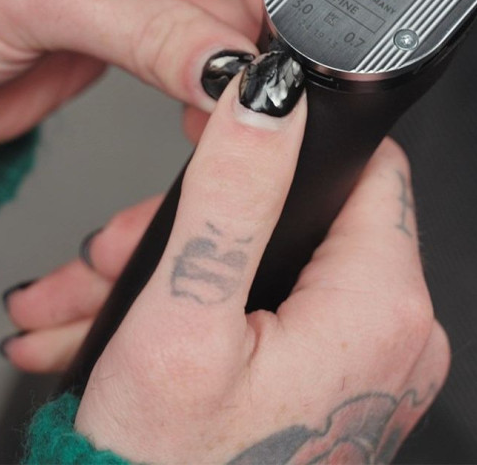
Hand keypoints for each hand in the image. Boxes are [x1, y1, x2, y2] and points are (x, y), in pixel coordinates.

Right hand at [5, 65, 449, 463]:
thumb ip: (233, 193)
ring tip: (87, 295)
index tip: (226, 125)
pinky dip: (188, 309)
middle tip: (119, 247)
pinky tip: (108, 325)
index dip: (289, 135)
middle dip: (193, 219)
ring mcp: (356, 362)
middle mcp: (389, 336)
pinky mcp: (323, 380)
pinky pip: (259, 309)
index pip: (365, 166)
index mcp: (379, 307)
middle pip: (296, 215)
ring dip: (169, 268)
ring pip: (262, 261)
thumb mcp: (183, 317)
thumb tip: (270, 96)